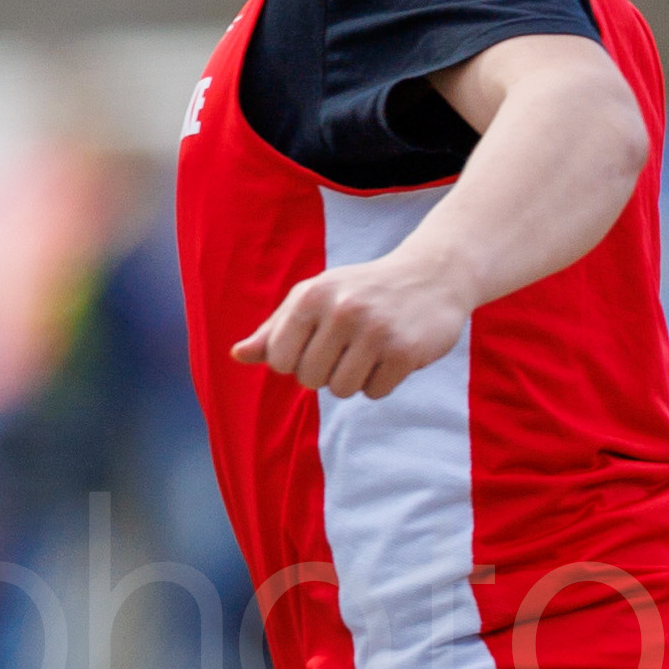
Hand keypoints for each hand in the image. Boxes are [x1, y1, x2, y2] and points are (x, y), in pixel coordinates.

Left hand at [231, 257, 468, 399]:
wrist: (431, 275)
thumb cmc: (361, 290)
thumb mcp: (314, 298)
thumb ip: (275, 329)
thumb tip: (237, 356)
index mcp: (311, 296)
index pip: (279, 360)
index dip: (296, 361)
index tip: (317, 343)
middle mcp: (341, 310)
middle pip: (310, 380)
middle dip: (326, 372)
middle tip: (348, 346)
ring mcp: (375, 331)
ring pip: (342, 390)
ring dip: (354, 379)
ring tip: (369, 350)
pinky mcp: (404, 351)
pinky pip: (375, 392)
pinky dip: (381, 381)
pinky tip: (392, 353)